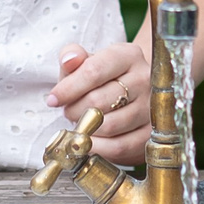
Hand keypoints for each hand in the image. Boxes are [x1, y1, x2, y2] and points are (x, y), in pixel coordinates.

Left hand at [48, 41, 150, 165]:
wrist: (133, 93)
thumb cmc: (104, 76)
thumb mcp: (87, 60)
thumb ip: (73, 56)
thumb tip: (69, 59)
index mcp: (128, 55)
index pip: (94, 71)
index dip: (68, 88)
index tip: (52, 99)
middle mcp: (144, 79)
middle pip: (100, 100)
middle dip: (74, 110)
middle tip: (68, 112)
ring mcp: (151, 108)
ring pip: (110, 125)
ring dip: (86, 128)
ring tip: (80, 123)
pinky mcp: (150, 133)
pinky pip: (119, 146)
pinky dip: (98, 147)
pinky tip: (90, 140)